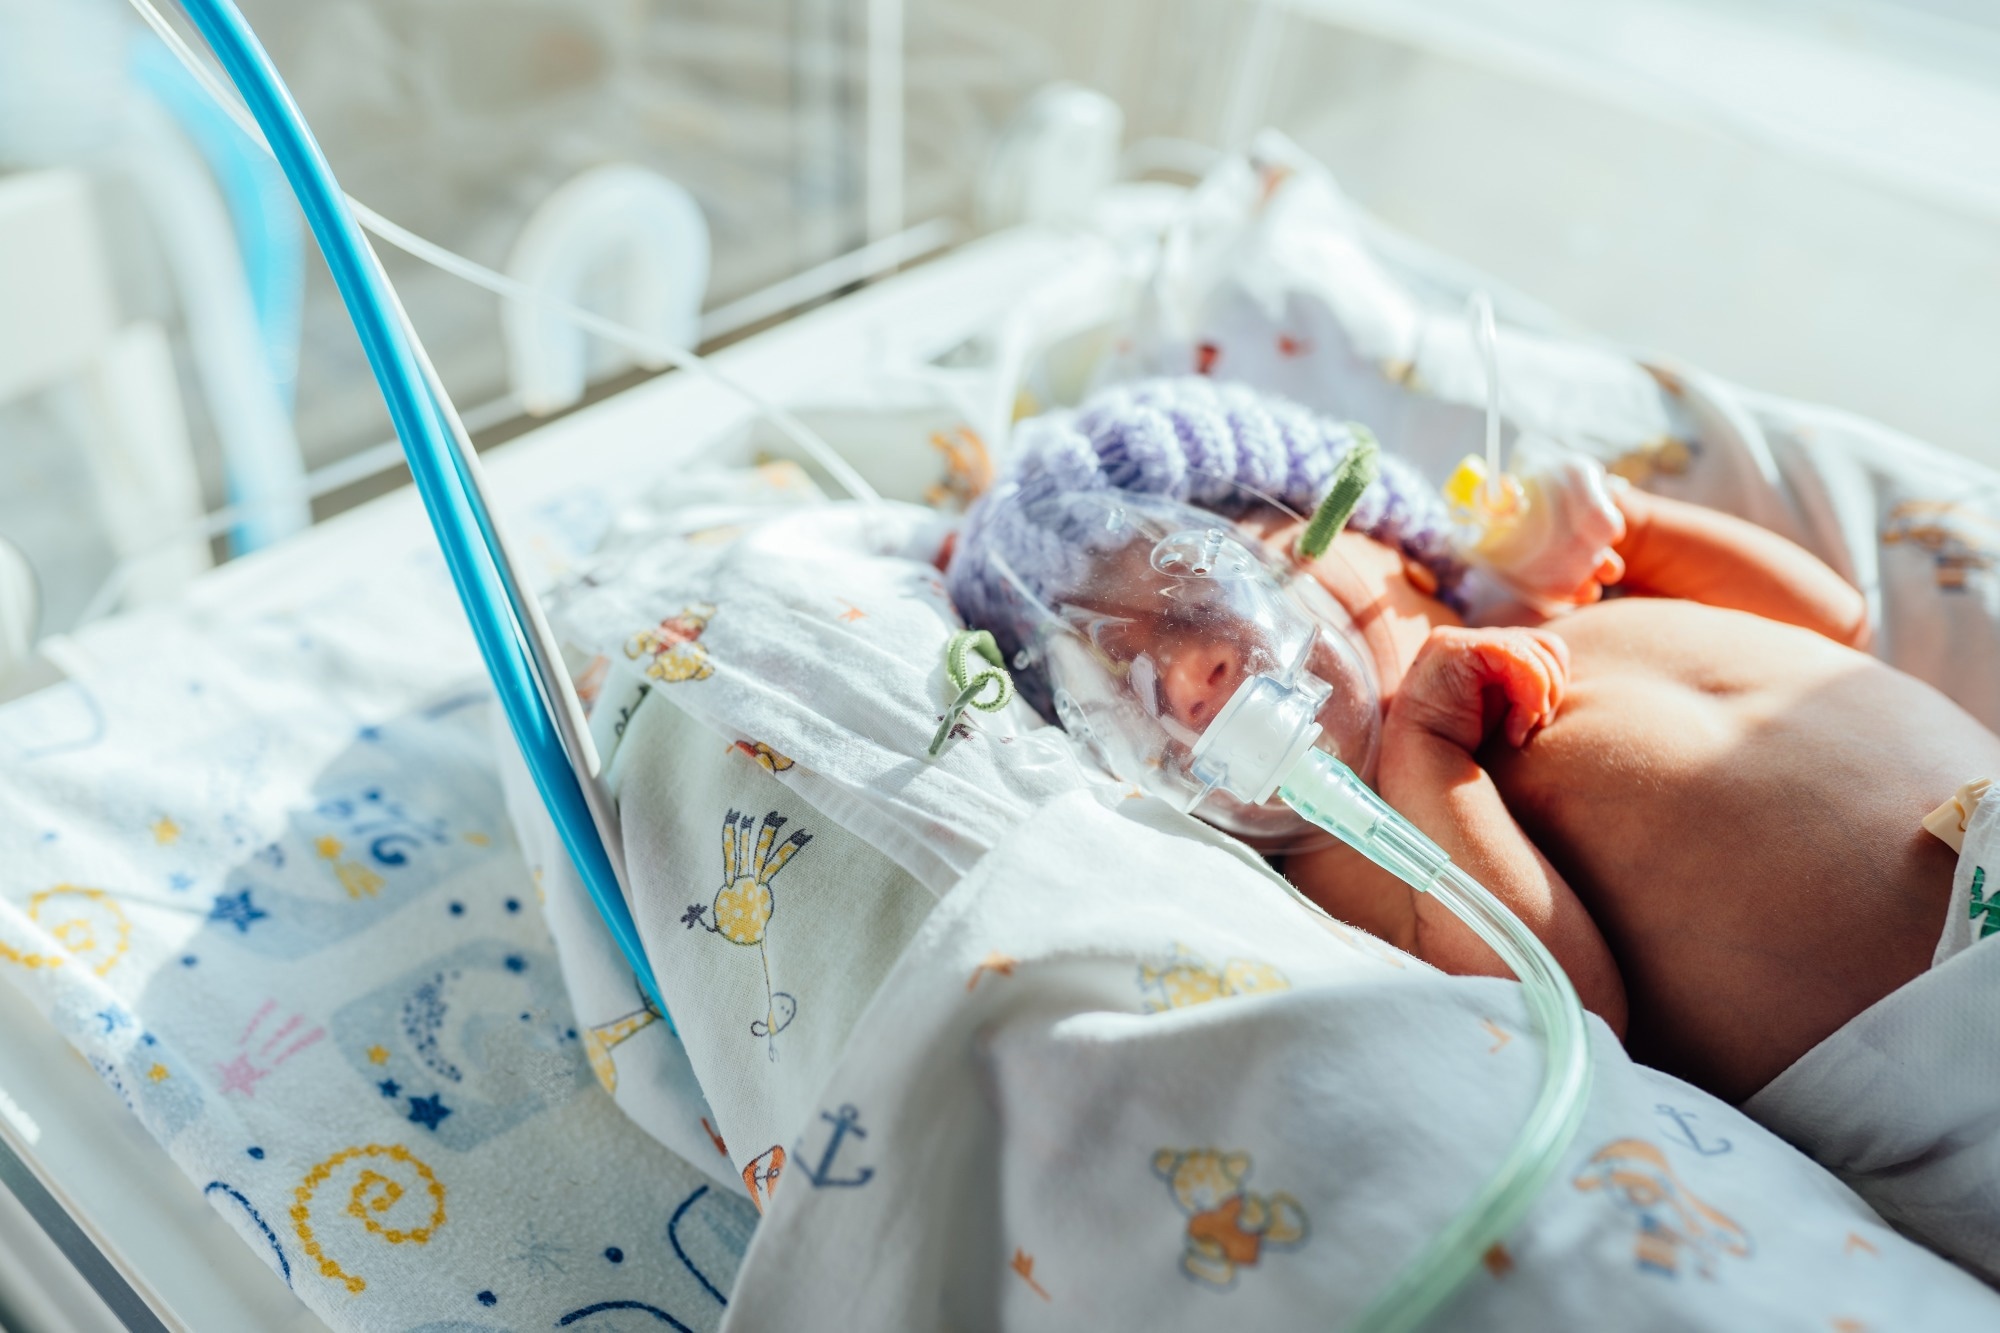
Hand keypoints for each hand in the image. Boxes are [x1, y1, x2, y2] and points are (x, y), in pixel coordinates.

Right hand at [1388, 626, 1568, 752]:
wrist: (1427, 770)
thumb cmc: (1466, 746)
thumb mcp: (1505, 707)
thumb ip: (1524, 679)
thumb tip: (1560, 662)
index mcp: (1478, 651)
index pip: (1541, 646)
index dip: (1554, 681)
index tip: (1539, 722)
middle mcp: (1466, 639)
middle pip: (1544, 645)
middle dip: (1552, 689)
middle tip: (1534, 726)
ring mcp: (1456, 639)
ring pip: (1535, 649)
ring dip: (1539, 695)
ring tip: (1518, 730)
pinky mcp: (1453, 647)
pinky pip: (1516, 654)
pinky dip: (1529, 689)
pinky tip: (1514, 728)